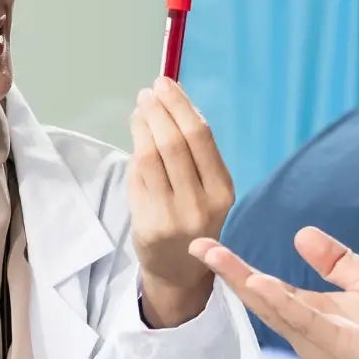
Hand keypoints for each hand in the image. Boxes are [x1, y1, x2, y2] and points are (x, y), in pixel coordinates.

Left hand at [129, 80, 232, 327]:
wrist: (179, 273)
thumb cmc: (193, 221)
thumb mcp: (207, 190)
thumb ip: (193, 153)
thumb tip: (171, 104)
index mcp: (223, 190)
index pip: (200, 137)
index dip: (180, 106)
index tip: (165, 85)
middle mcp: (202, 203)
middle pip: (175, 143)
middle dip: (158, 110)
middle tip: (147, 93)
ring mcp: (174, 216)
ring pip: (152, 156)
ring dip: (142, 125)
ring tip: (140, 108)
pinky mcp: (149, 224)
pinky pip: (138, 177)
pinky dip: (135, 150)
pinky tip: (136, 135)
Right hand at [195, 225, 358, 358]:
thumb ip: (336, 261)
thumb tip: (300, 234)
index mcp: (318, 315)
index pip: (269, 289)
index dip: (237, 268)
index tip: (206, 244)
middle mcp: (314, 334)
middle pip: (263, 302)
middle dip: (229, 275)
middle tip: (197, 246)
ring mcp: (328, 343)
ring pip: (278, 312)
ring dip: (248, 285)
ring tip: (219, 258)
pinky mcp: (348, 347)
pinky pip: (309, 323)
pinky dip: (283, 303)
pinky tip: (261, 282)